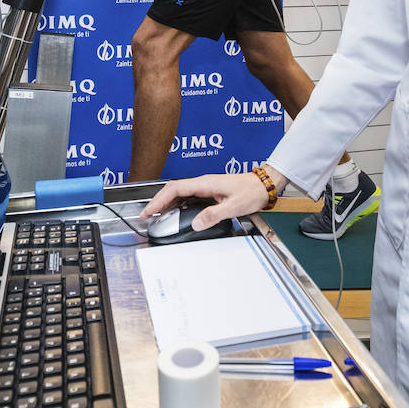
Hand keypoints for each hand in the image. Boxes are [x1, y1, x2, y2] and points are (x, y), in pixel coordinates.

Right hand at [140, 171, 276, 231]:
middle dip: (157, 202)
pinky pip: (187, 197)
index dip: (159, 199)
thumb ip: (214, 215)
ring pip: (178, 193)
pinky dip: (176, 204)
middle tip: (146, 216)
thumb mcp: (234, 207)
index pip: (175, 188)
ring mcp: (204, 187)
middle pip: (172, 190)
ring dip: (165, 203)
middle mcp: (202, 183)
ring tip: (155, 216)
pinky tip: (173, 213)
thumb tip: (196, 224)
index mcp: (205, 183)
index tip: (148, 211)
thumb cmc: (251, 192)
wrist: (263, 186)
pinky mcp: (208, 192)